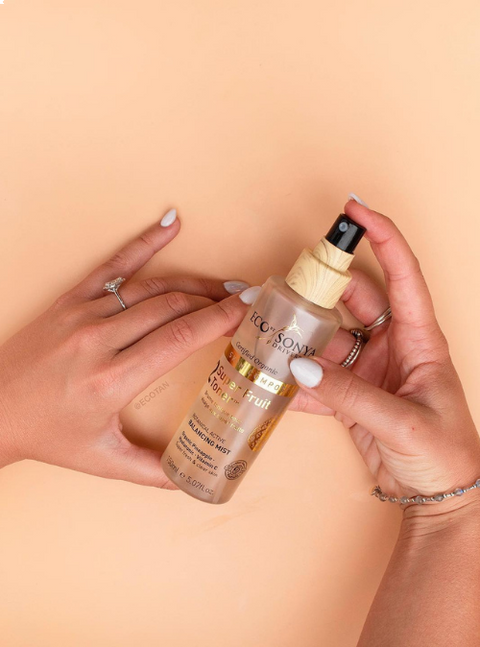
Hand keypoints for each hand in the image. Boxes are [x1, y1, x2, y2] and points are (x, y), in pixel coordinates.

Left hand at [0, 209, 252, 487]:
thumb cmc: (48, 434)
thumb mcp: (102, 461)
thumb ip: (153, 471)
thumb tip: (193, 479)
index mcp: (112, 381)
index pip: (180, 338)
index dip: (220, 320)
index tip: (249, 313)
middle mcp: (99, 341)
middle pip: (172, 308)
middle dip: (215, 302)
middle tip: (247, 301)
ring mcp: (83, 314)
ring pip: (151, 287)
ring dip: (193, 283)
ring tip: (224, 286)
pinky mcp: (70, 300)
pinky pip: (114, 266)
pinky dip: (144, 243)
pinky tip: (170, 224)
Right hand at [289, 199, 479, 512]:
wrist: (439, 498)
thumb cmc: (445, 455)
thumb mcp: (404, 422)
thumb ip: (350, 395)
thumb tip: (300, 366)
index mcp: (420, 340)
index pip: (402, 274)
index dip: (382, 237)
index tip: (355, 210)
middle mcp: (394, 347)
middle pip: (353, 300)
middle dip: (321, 287)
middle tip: (286, 282)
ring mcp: (370, 370)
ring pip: (328, 338)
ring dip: (300, 337)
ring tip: (268, 331)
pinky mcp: (352, 395)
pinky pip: (319, 378)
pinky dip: (297, 380)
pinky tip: (274, 379)